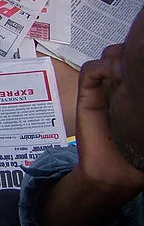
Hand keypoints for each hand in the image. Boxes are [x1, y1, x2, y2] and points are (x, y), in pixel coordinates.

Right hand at [75, 47, 143, 192]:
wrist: (112, 172)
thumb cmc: (135, 152)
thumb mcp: (142, 120)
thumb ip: (139, 98)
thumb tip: (137, 79)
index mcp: (134, 93)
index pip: (135, 62)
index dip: (139, 56)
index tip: (143, 54)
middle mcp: (120, 86)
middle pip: (122, 53)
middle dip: (132, 53)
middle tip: (139, 62)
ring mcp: (102, 89)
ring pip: (107, 56)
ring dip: (118, 57)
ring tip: (128, 71)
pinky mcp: (87, 97)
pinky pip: (89, 72)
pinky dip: (101, 68)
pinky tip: (116, 75)